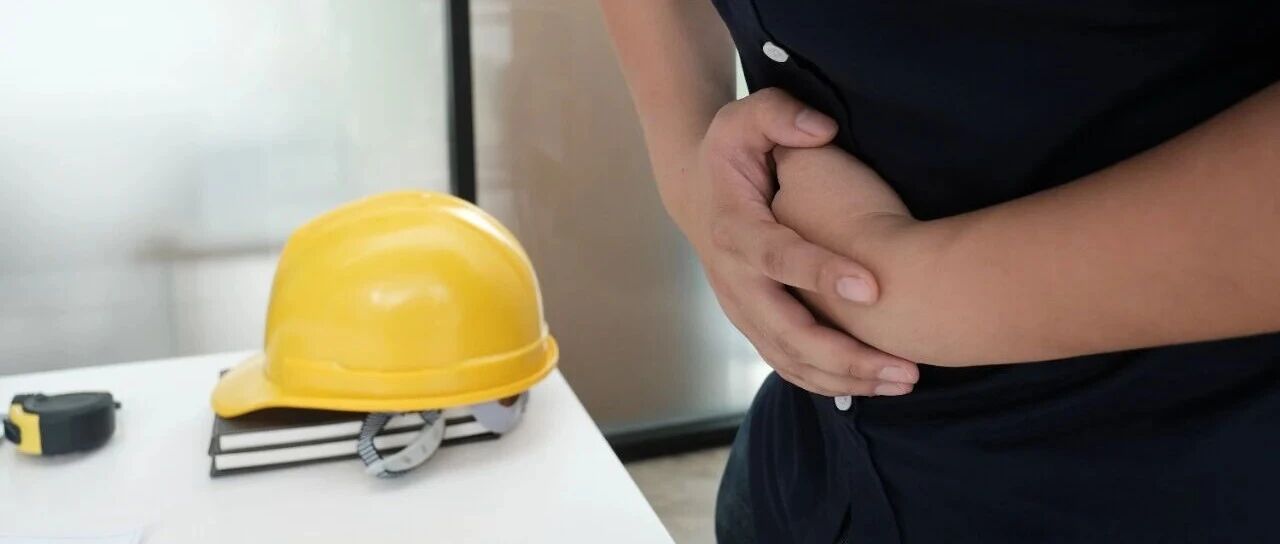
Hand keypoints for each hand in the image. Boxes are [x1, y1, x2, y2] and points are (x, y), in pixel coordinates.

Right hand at [669, 88, 917, 396]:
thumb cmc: (730, 153)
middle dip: (847, 355)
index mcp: (734, 229)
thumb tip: (822, 130)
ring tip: (904, 380)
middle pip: (788, 331)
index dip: (822, 273)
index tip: (873, 286)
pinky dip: (829, 382)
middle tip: (906, 367)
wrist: (694, 191)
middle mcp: (735, 279)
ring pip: (790, 358)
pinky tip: (875, 384)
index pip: (778, 257)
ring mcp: (742, 308)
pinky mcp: (753, 324)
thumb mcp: (745, 118)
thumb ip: (781, 115)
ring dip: (847, 377)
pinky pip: (789, 366)